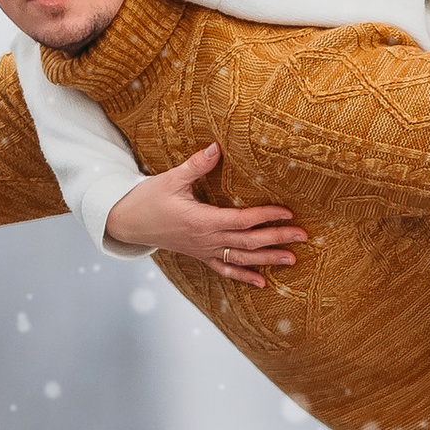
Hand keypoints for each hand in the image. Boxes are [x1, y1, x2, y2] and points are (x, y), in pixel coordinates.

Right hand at [103, 143, 305, 286]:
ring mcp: (203, 251)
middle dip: (277, 239)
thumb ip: (196, 165)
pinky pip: (224, 270)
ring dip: (268, 260)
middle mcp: (206, 239)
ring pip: (241, 259)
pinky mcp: (199, 256)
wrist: (127, 223)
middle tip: (303, 236)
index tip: (288, 212)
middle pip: (248, 242)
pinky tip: (262, 283)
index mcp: (201, 220)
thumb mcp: (171, 178)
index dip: (266, 217)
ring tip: (292, 259)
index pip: (242, 220)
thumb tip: (217, 147)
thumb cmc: (148, 199)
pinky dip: (244, 277)